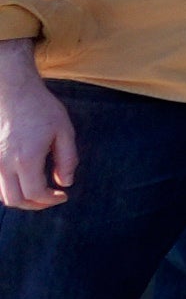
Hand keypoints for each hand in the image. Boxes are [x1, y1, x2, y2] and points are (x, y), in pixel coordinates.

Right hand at [0, 52, 65, 210]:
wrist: (14, 93)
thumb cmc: (41, 109)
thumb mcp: (64, 132)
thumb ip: (67, 159)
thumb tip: (65, 182)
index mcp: (26, 158)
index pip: (35, 193)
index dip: (51, 200)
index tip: (63, 195)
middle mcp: (5, 164)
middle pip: (16, 200)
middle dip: (36, 205)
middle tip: (52, 198)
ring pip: (3, 195)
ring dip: (22, 198)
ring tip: (41, 192)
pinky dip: (11, 189)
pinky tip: (26, 182)